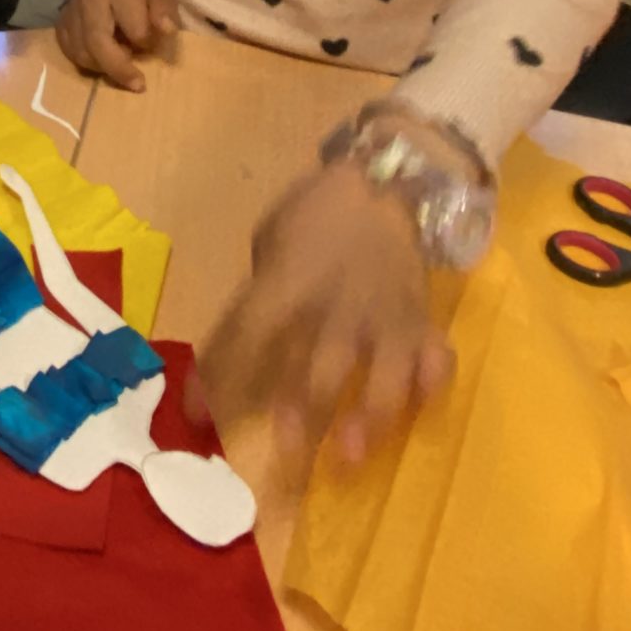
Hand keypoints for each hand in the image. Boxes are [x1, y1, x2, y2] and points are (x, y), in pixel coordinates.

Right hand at [57, 0, 177, 90]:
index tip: (151, 45)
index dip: (145, 42)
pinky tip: (102, 58)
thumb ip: (165, 10)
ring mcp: (70, 14)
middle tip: (137, 85)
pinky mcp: (60, 26)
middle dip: (118, 69)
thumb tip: (166, 31)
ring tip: (119, 61)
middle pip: (97, 42)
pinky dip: (89, 63)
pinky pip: (71, 55)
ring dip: (103, 67)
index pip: (134, 28)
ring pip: (82, 54)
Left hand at [193, 160, 452, 462]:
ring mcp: (385, 317)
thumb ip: (261, 293)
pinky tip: (420, 404)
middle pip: (320, 368)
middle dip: (304, 412)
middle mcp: (337, 308)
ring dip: (369, 416)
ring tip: (352, 454)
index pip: (246, 334)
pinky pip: (434, 355)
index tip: (195, 415)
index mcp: (288, 284)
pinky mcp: (421, 319)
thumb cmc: (316, 211)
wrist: (383, 176)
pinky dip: (430, 382)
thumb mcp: (272, 241)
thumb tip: (240, 343)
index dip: (217, 375)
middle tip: (288, 451)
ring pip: (384, 374)